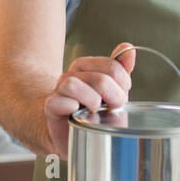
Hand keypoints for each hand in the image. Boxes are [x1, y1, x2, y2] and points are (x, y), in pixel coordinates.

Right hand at [42, 43, 134, 158]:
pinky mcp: (51, 105)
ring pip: (75, 85)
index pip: (112, 66)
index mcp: (86, 65)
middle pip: (100, 79)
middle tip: (112, 107)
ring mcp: (59, 89)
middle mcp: (71, 73)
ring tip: (96, 111)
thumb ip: (120, 69)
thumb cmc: (94, 111)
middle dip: (113, 97)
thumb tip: (128, 48)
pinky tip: (79, 114)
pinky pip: (61, 101)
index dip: (123, 84)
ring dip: (93, 102)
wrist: (72, 133)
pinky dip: (73, 108)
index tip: (121, 95)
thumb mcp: (113, 89)